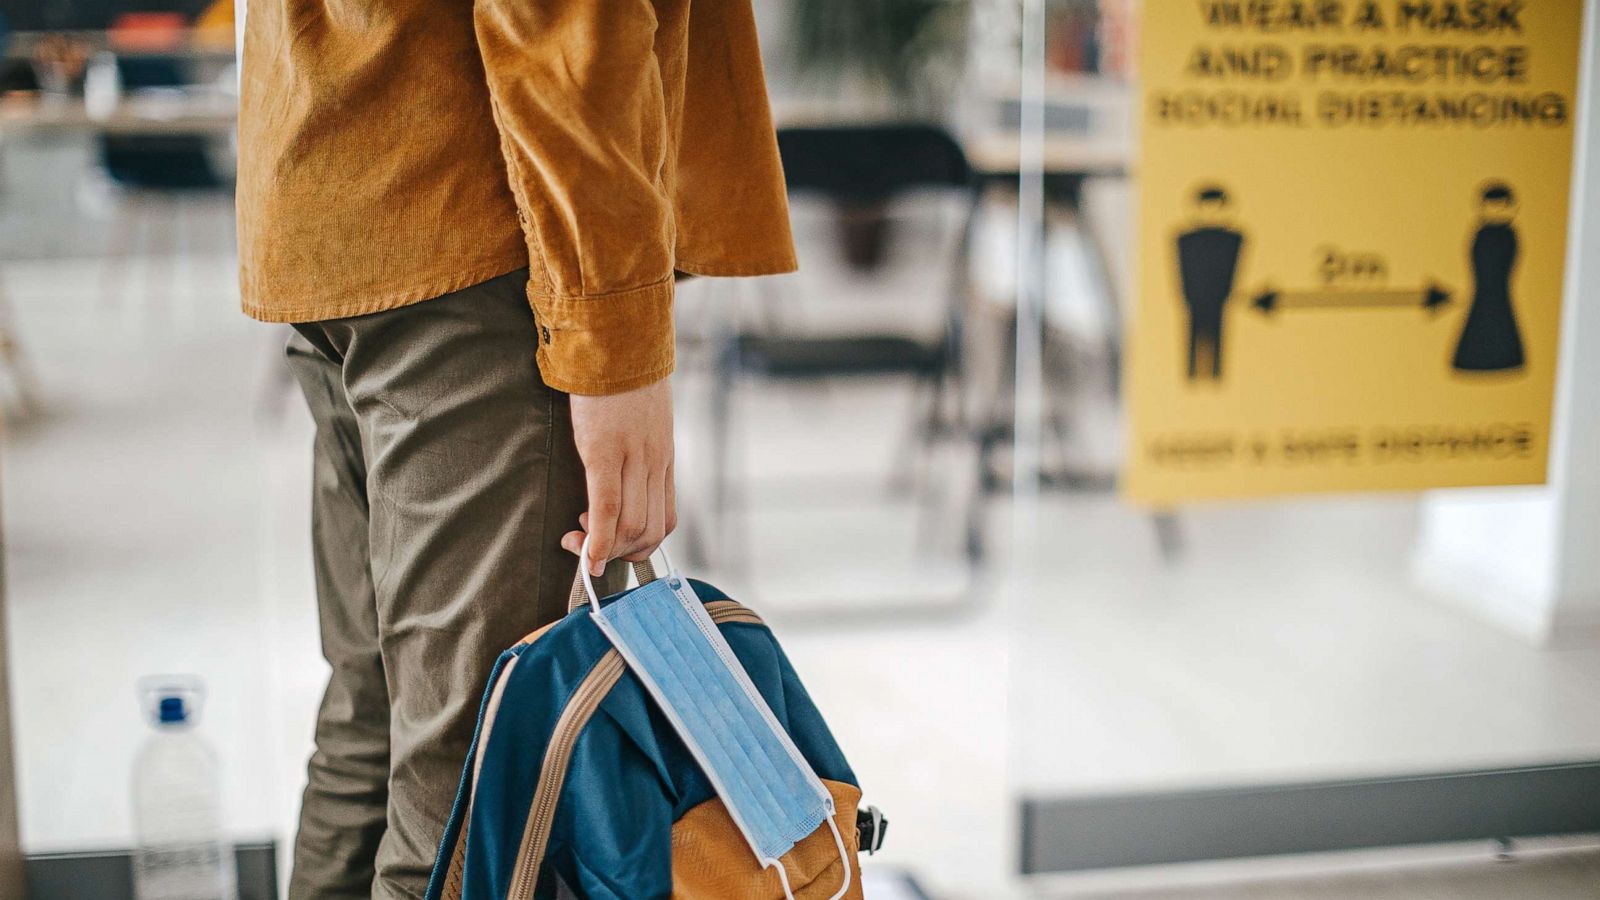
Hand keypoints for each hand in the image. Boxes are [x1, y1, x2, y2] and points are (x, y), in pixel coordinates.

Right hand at [561, 378, 674, 575]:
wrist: (616, 338)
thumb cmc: (622, 374)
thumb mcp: (643, 416)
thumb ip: (638, 447)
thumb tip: (620, 474)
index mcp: (663, 457)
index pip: (665, 521)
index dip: (639, 544)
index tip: (612, 541)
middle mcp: (654, 463)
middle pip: (650, 532)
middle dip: (621, 554)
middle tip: (591, 545)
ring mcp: (633, 458)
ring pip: (632, 527)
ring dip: (606, 548)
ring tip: (580, 538)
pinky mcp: (605, 450)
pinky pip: (608, 506)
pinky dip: (598, 538)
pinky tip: (584, 550)